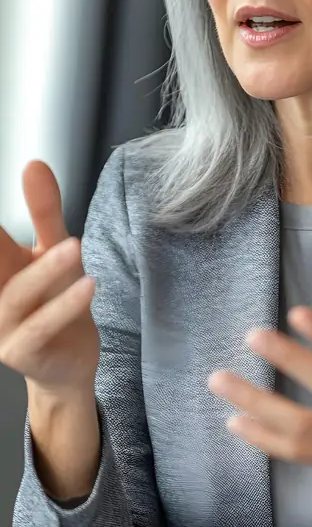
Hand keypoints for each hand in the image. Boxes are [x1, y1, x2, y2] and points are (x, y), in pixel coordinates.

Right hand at [0, 161, 99, 392]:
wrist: (71, 362)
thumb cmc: (56, 301)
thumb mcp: (54, 250)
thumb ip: (43, 211)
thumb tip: (34, 165)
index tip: (12, 191)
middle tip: (9, 218)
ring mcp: (2, 327)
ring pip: (17, 296)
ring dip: (47, 271)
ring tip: (75, 247)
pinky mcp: (21, 352)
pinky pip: (40, 327)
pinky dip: (63, 306)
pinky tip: (88, 285)